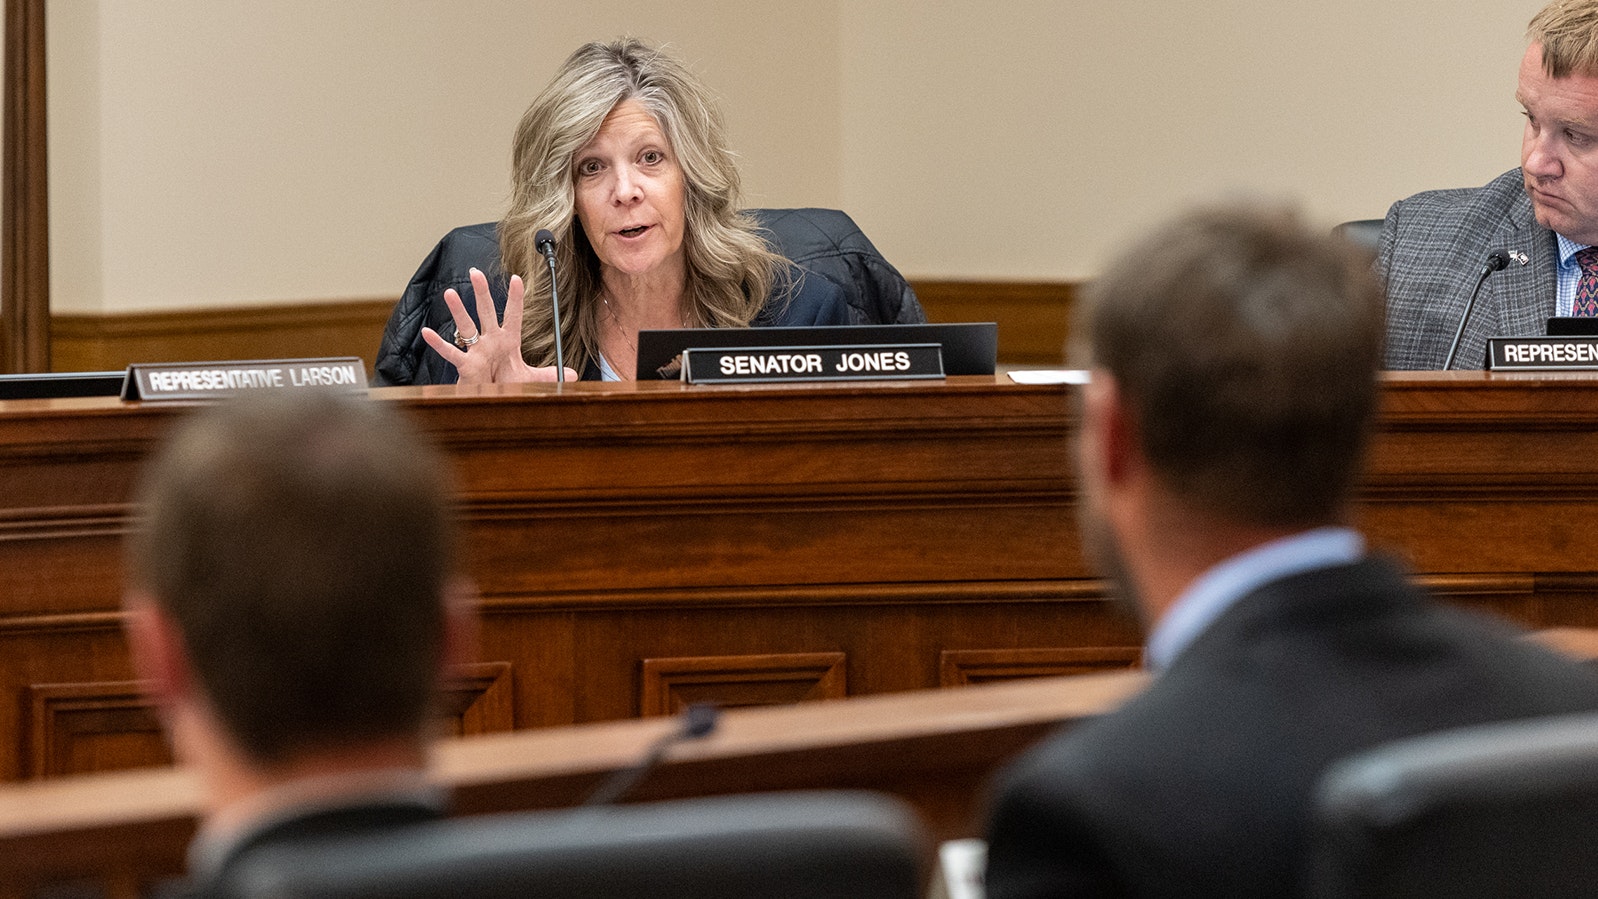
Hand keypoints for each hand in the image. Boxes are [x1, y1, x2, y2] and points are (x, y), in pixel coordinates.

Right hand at [421, 268, 577, 382]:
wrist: (493, 401)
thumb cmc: (507, 386)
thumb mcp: (531, 378)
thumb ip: (551, 374)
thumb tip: (573, 374)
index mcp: (507, 341)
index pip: (512, 315)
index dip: (515, 298)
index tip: (517, 278)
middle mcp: (491, 342)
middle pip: (486, 312)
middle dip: (481, 293)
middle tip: (476, 272)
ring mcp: (477, 352)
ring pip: (466, 327)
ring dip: (458, 311)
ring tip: (449, 293)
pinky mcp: (466, 366)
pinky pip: (451, 353)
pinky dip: (438, 343)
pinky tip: (427, 333)